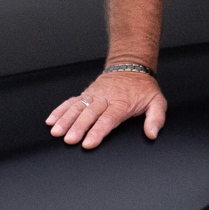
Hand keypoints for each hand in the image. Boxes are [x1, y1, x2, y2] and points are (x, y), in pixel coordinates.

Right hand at [46, 67, 166, 148]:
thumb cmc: (143, 88)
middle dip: (78, 128)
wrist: (131, 66)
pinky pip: (71, 101)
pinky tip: (51, 120)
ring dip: (65, 120)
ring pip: (77, 107)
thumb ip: (156, 118)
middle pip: (89, 114)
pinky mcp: (86, 94)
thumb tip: (152, 134)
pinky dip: (60, 110)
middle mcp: (105, 99)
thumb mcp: (157, 101)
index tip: (88, 143)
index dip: (97, 131)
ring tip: (56, 131)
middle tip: (69, 140)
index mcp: (122, 103)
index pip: (108, 119)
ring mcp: (93, 95)